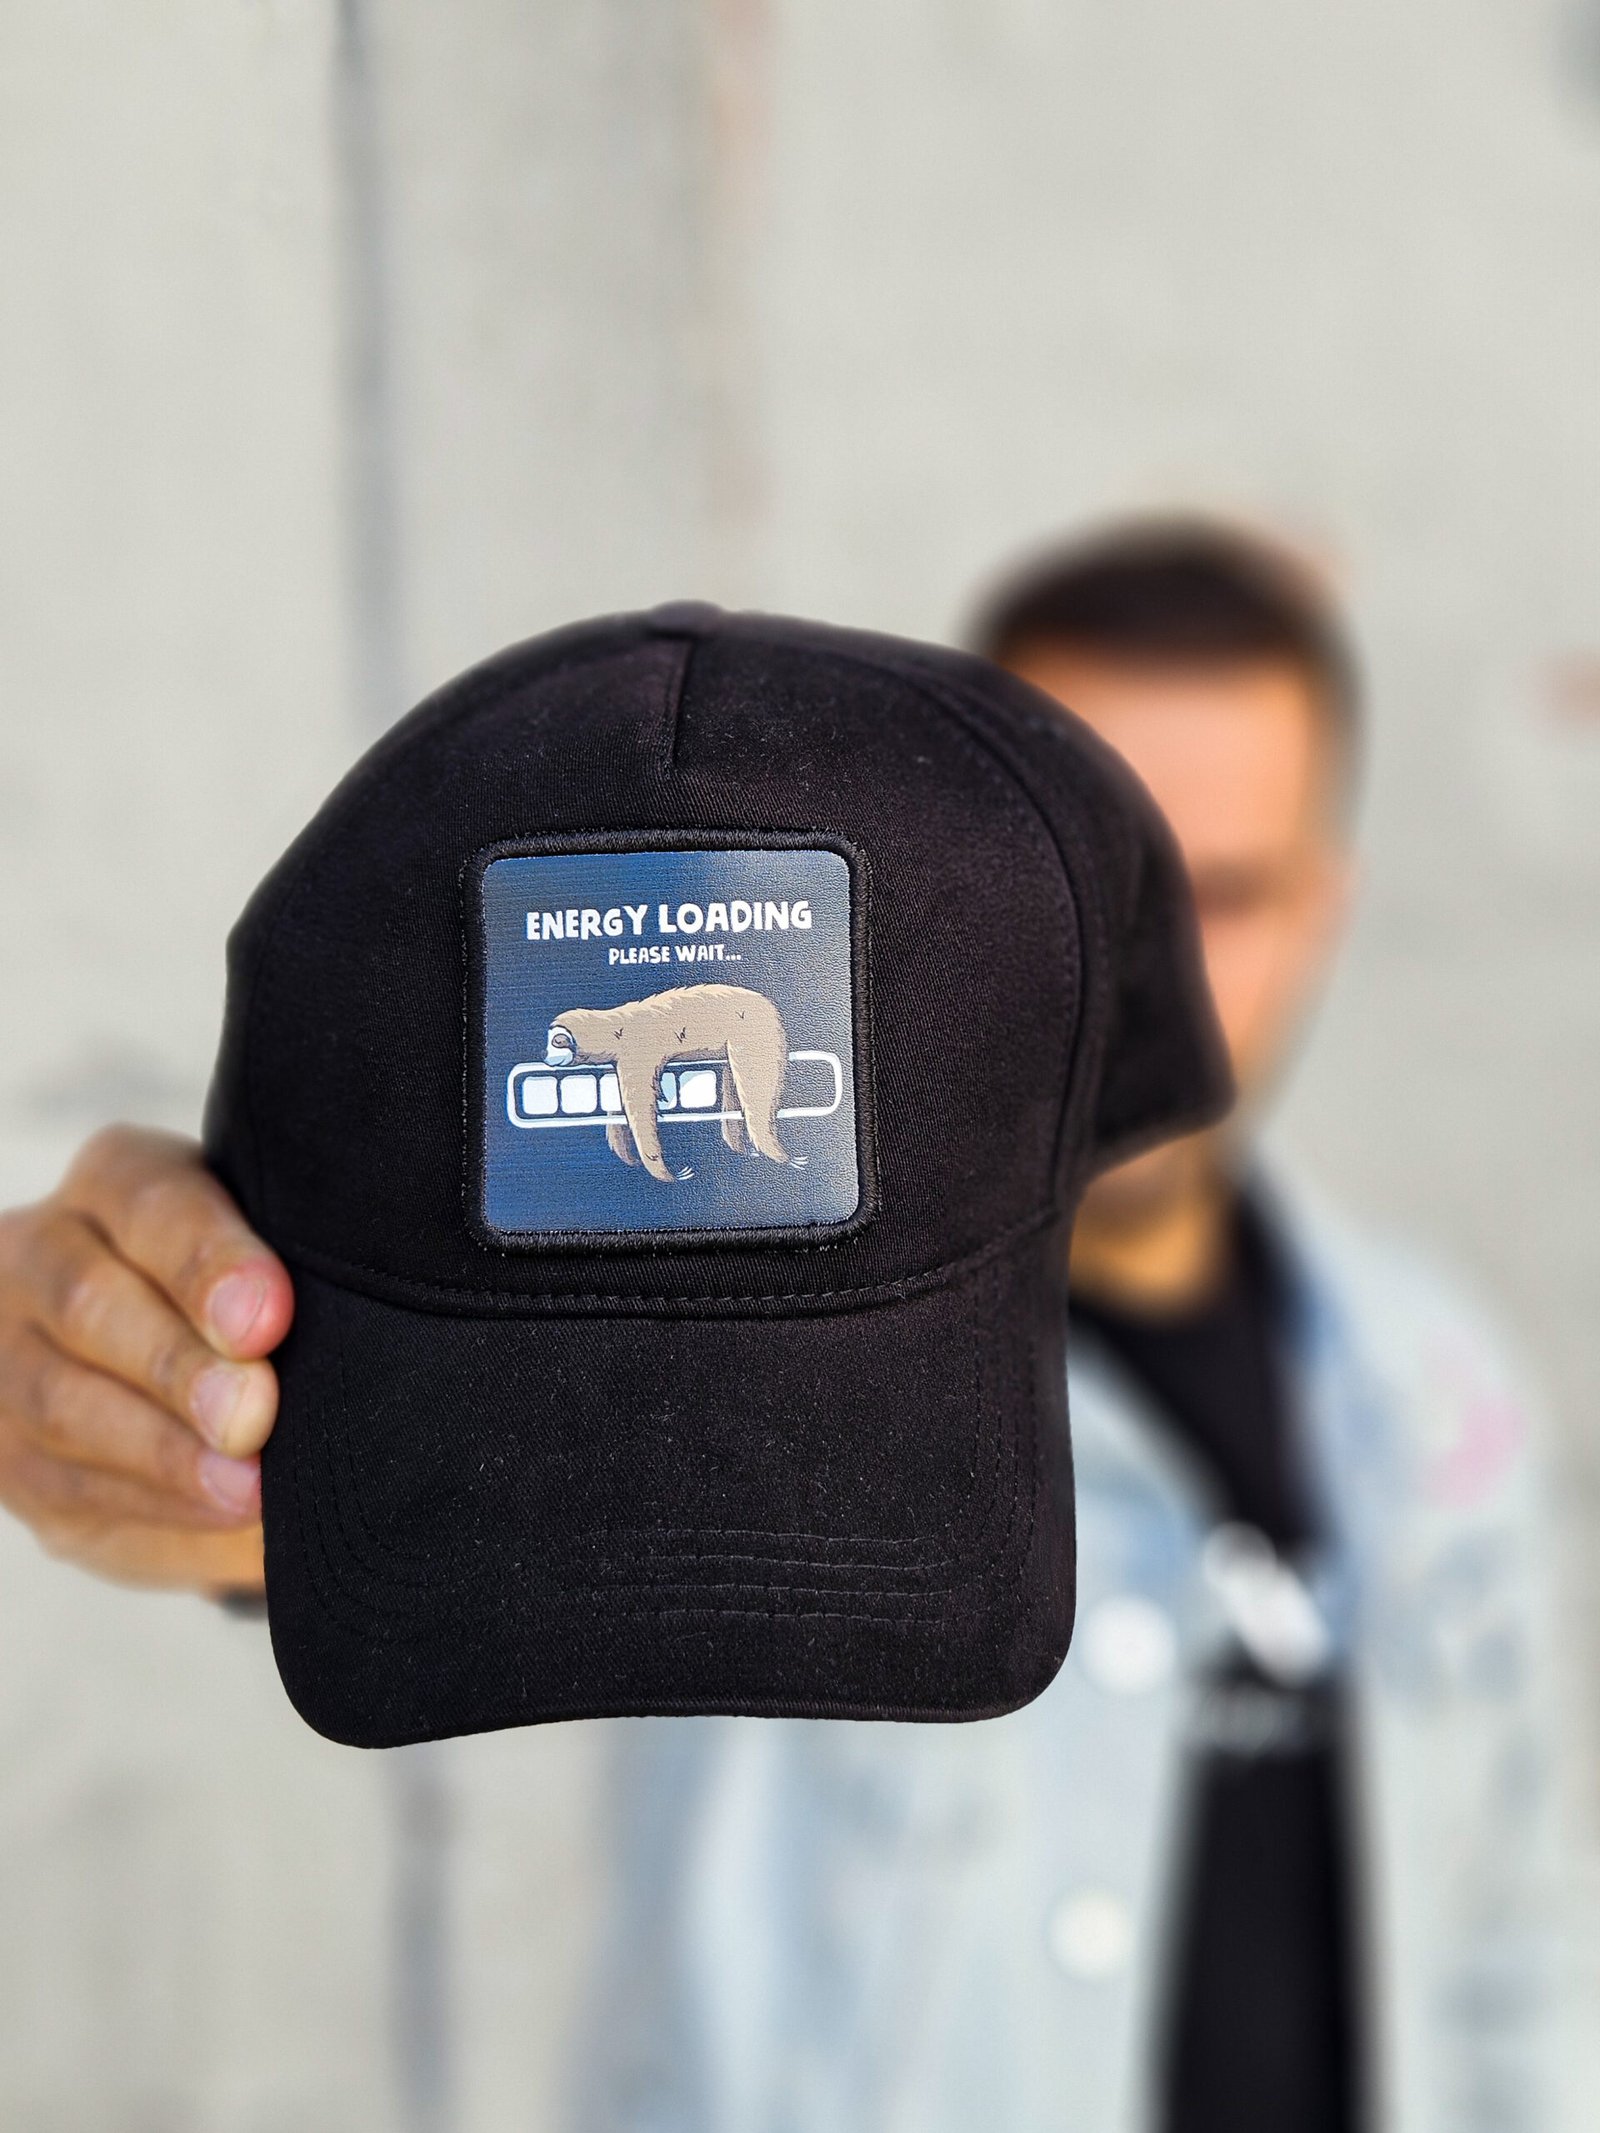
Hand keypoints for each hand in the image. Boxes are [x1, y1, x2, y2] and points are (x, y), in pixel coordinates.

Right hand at [0, 1127, 292, 1592]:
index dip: (207, 1262)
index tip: (270, 1317)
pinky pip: (64, 1488)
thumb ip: (296, 1280)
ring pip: (60, 1402)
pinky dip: (153, 1510)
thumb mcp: (275, 1257)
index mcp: (115, 1182)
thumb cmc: (254, 1296)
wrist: (174, 1363)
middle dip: (178, 1366)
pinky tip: (221, 1519)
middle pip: (88, 1303)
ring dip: (162, 1454)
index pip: (149, 1202)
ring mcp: (10, 1356)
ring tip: (246, 1487)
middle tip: (254, 1414)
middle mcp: (41, 1254)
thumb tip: (361, 1338)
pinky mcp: (12, 1456)